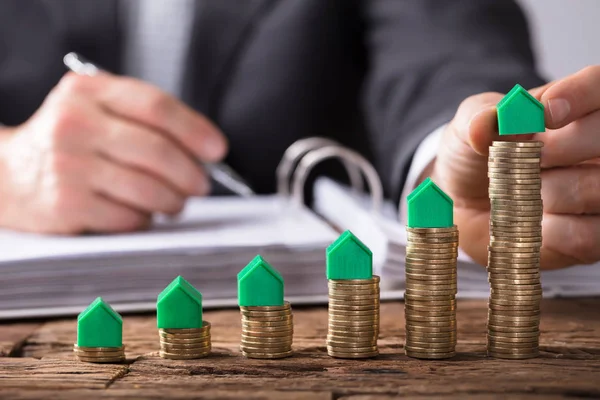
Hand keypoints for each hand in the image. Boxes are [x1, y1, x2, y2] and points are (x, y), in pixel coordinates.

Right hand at [0, 72, 226, 233]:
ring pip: (148, 189)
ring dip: (173, 200)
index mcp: (88, 92)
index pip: (156, 106)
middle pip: (157, 152)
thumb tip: (203, 149)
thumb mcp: (95, 109)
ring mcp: (68, 167)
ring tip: (175, 201)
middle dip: (191, 173)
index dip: (195, 129)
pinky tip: (143, 213)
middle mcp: (75, 125)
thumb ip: (143, 118)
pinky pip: (129, 218)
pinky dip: (146, 219)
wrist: (8, 174)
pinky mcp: (67, 206)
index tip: (217, 149)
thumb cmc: (70, 141)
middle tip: (201, 184)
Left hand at [430, 66, 599, 269]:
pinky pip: (587, 234)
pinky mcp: (594, 235)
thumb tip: (485, 124)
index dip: (580, 95)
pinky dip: (550, 229)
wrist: (461, 201)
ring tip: (520, 191)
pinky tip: (533, 221)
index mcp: (576, 107)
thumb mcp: (468, 127)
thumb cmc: (475, 155)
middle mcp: (598, 148)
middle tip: (528, 157)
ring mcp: (599, 191)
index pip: (599, 85)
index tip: (546, 113)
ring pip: (596, 188)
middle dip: (561, 148)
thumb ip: (478, 118)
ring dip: (549, 192)